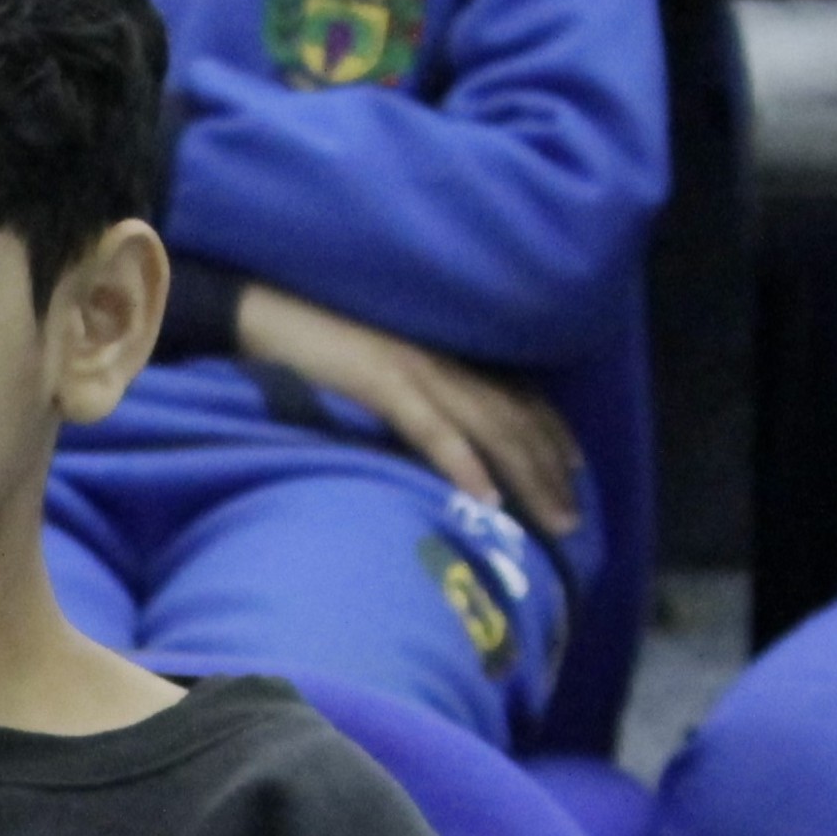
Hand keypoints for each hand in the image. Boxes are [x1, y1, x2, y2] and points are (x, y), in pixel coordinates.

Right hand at [234, 285, 584, 537]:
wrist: (260, 314)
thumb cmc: (309, 346)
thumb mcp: (374, 371)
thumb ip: (407, 397)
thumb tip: (432, 438)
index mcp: (442, 357)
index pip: (516, 396)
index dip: (552, 433)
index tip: (576, 472)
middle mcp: (443, 362)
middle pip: (516, 418)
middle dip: (551, 471)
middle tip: (574, 521)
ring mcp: (416, 371)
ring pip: (491, 427)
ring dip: (529, 476)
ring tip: (553, 521)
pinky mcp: (382, 383)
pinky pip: (433, 430)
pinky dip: (464, 464)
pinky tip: (487, 497)